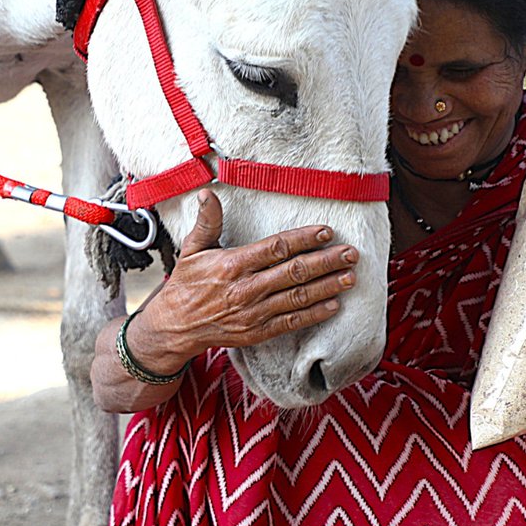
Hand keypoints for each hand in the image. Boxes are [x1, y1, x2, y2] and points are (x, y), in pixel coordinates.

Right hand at [132, 189, 360, 368]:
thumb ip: (206, 222)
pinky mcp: (257, 332)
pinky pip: (291, 322)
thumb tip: (209, 193)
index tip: (327, 232)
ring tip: (350, 277)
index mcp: (232, 264)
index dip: (304, 239)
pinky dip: (314, 314)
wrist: (173, 327)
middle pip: (294, 272)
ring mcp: (254, 313)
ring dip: (327, 287)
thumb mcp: (191, 250)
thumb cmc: (186, 285)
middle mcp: (246, 289)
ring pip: (298, 298)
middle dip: (326, 262)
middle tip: (351, 253)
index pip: (276, 248)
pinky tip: (334, 305)